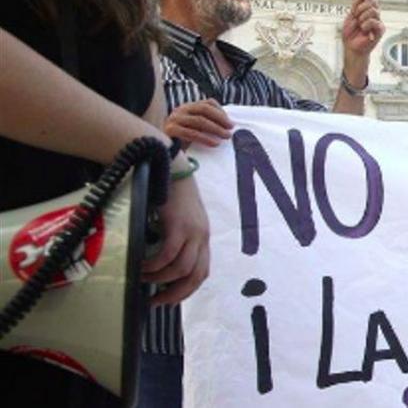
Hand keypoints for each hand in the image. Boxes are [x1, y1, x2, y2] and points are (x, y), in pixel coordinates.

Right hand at [143, 175, 210, 304]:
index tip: (169, 299)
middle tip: (155, 301)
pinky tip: (140, 266)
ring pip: (181, 269)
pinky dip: (153, 266)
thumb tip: (158, 265)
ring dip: (160, 280)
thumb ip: (175, 240)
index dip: (187, 289)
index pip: (202, 272)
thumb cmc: (169, 196)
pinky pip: (167, 255)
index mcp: (202, 238)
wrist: (169, 169)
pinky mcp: (178, 226)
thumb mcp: (178, 222)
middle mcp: (202, 237)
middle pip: (196, 276)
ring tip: (142, 279)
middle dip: (176, 293)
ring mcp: (192, 232)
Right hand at [164, 99, 232, 147]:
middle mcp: (181, 110)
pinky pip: (190, 133)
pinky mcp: (170, 130)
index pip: (208, 103)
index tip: (231, 123)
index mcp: (189, 107)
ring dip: (215, 129)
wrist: (161, 149)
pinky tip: (214, 143)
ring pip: (199, 120)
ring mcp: (174, 119)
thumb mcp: (196, 129)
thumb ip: (208, 124)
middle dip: (220, 119)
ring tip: (225, 136)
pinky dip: (204, 138)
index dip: (221, 112)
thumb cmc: (182, 140)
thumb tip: (229, 127)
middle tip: (230, 129)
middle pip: (204, 109)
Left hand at [341, 0, 383, 58]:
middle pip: (373, 1)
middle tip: (355, 15)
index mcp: (366, 9)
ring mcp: (378, 21)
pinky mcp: (380, 29)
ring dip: (362, 16)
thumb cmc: (351, 34)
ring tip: (359, 24)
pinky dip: (366, 24)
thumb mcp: (350, 16)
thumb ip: (356, 5)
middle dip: (361, 7)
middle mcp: (374, 14)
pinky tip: (364, 29)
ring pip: (373, 10)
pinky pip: (374, 21)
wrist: (351, 47)